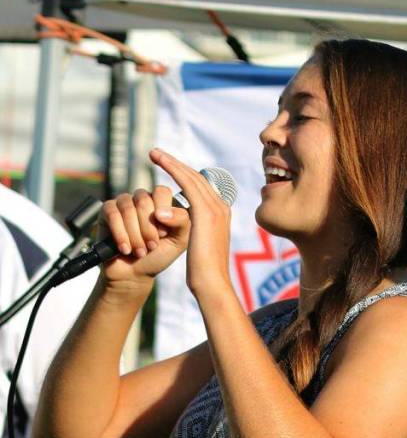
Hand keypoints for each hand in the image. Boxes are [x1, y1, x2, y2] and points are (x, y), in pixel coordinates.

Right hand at [98, 185, 190, 286]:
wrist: (135, 274)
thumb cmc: (158, 256)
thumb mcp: (179, 241)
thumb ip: (182, 221)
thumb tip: (163, 211)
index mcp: (161, 201)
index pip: (161, 191)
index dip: (163, 214)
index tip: (163, 234)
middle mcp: (142, 198)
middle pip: (144, 200)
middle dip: (148, 229)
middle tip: (151, 247)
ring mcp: (124, 202)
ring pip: (128, 209)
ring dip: (135, 236)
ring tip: (139, 252)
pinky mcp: (107, 210)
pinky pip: (113, 215)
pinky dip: (120, 235)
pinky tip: (125, 249)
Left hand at [149, 148, 232, 299]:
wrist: (212, 284)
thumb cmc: (205, 274)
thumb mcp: (201, 249)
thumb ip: (196, 235)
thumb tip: (186, 232)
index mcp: (220, 216)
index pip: (201, 188)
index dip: (183, 176)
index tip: (168, 168)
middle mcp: (221, 208)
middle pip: (197, 177)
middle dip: (176, 164)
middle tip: (157, 153)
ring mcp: (215, 209)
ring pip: (191, 177)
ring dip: (172, 163)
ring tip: (154, 154)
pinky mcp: (205, 213)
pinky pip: (187, 185)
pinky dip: (174, 171)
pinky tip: (160, 164)